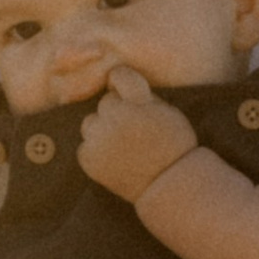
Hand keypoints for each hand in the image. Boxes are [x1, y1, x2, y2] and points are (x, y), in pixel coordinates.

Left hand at [78, 68, 196, 204]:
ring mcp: (100, 139)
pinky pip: (85, 146)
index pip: (118, 74)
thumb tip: (114, 82)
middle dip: (116, 111)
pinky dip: (96, 152)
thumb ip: (142, 95)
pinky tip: (115, 160)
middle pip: (105, 102)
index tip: (129, 93)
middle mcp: (116, 118)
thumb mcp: (167, 111)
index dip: (123, 83)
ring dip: (102, 130)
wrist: (169, 184)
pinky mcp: (89, 158)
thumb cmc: (173, 145)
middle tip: (133, 130)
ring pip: (90, 123)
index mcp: (139, 102)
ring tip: (122, 146)